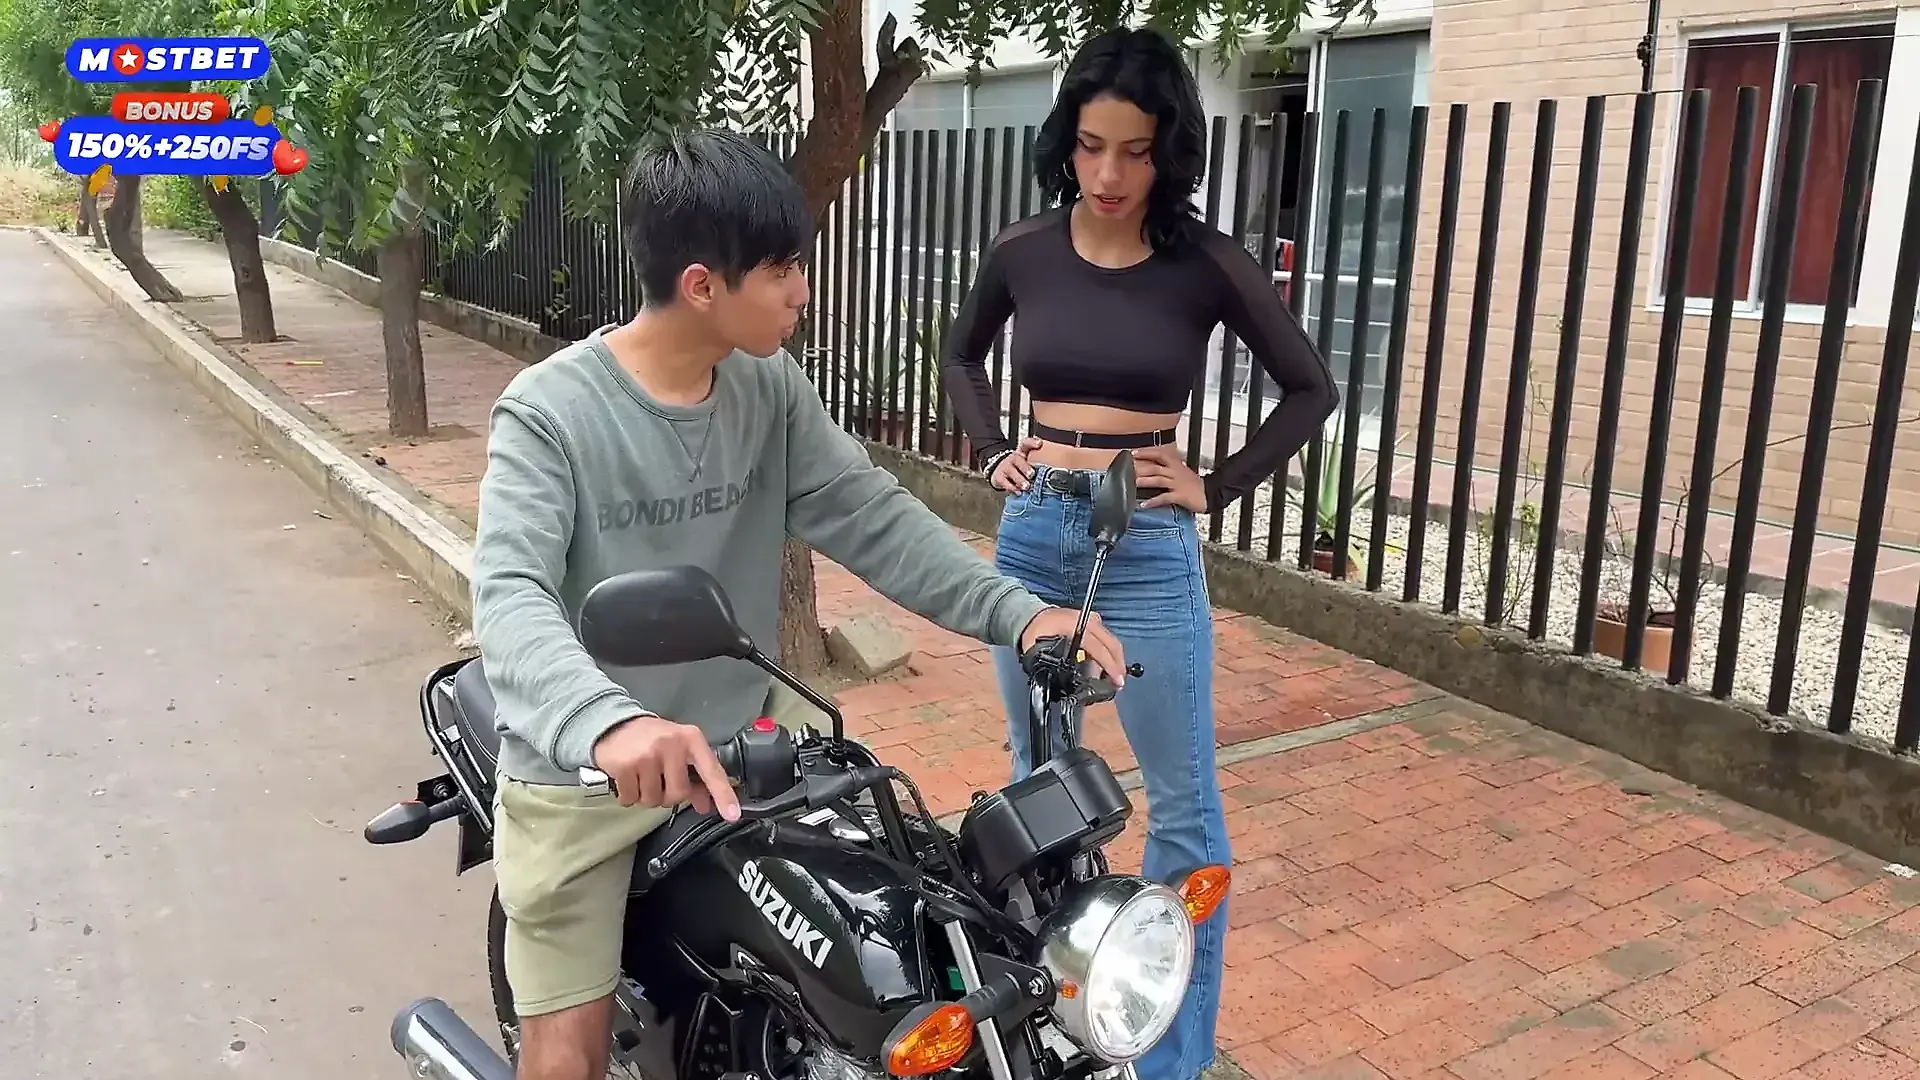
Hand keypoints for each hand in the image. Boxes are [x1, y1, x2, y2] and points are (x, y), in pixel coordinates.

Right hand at [591, 715, 740, 820]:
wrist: (615, 724)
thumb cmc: (653, 739)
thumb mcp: (679, 749)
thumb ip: (695, 776)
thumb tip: (706, 805)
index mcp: (690, 740)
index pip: (712, 771)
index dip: (723, 794)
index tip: (732, 814)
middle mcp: (670, 745)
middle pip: (678, 794)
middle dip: (668, 795)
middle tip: (659, 780)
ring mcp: (647, 756)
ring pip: (654, 800)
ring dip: (647, 796)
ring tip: (642, 776)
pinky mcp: (625, 766)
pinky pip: (631, 800)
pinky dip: (629, 796)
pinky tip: (628, 779)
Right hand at [990, 437, 1042, 492]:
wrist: (1001, 472)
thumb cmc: (1020, 468)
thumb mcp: (1028, 462)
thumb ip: (1039, 465)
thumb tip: (1057, 473)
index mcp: (1022, 452)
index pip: (1025, 443)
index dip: (1032, 442)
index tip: (1039, 444)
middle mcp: (1013, 458)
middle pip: (1018, 459)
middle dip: (1025, 467)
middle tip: (1032, 474)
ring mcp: (1005, 467)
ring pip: (1011, 471)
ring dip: (1019, 479)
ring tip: (1026, 486)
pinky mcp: (999, 477)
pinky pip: (1004, 482)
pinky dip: (1012, 488)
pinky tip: (1018, 492)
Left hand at [1019, 608, 1126, 688]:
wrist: (1033, 615)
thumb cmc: (1035, 631)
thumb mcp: (1035, 648)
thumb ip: (1048, 661)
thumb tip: (1059, 678)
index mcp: (1073, 625)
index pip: (1096, 646)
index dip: (1108, 665)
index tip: (1116, 680)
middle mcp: (1086, 619)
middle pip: (1111, 643)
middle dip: (1118, 664)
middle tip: (1119, 683)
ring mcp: (1091, 618)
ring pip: (1111, 641)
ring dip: (1115, 660)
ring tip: (1115, 678)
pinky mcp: (1093, 621)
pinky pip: (1107, 638)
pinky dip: (1110, 652)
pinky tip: (1109, 666)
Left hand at [1132, 444, 1208, 512]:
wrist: (1211, 493)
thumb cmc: (1194, 484)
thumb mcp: (1181, 472)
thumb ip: (1168, 469)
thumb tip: (1152, 469)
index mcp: (1175, 465)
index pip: (1159, 454)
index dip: (1145, 453)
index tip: (1132, 453)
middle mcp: (1175, 472)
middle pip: (1154, 467)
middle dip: (1140, 468)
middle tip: (1126, 470)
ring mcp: (1177, 484)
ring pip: (1157, 480)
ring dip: (1144, 482)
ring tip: (1132, 484)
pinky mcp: (1179, 495)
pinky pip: (1164, 497)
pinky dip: (1153, 501)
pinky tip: (1144, 505)